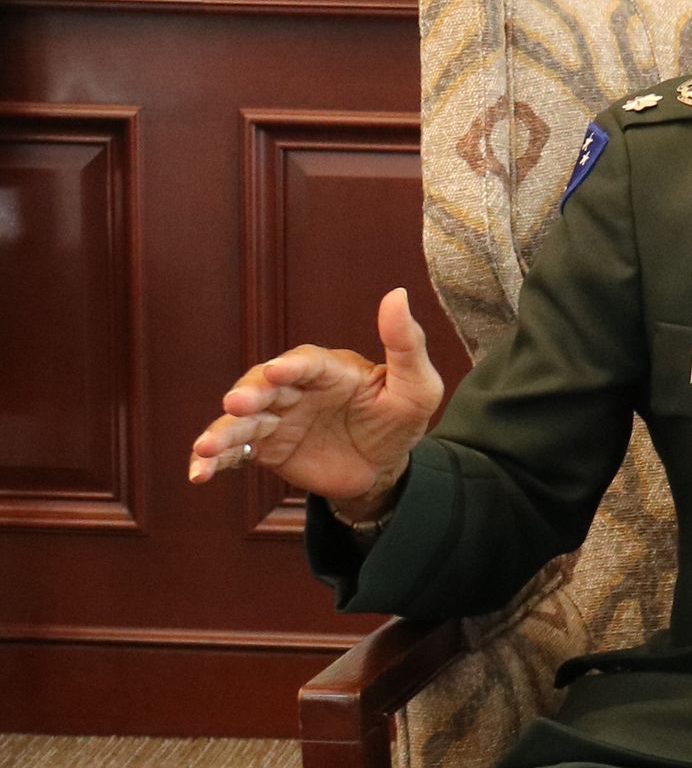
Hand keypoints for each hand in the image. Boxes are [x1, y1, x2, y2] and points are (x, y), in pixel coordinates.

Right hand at [187, 286, 443, 517]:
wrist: (383, 466)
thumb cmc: (399, 419)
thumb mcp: (416, 387)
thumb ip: (405, 345)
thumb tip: (397, 294)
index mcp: (328, 370)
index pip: (307, 362)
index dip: (292, 366)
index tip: (279, 371)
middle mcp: (295, 389)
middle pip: (264, 386)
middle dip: (250, 393)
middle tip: (237, 403)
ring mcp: (276, 417)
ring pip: (242, 420)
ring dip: (223, 431)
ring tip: (207, 447)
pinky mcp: (265, 448)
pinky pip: (236, 452)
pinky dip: (215, 461)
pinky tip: (199, 473)